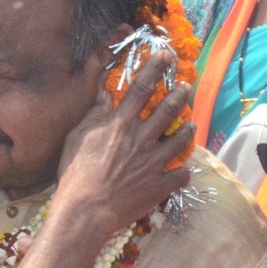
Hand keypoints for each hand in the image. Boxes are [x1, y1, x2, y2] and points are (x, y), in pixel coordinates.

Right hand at [55, 51, 192, 241]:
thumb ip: (93, 116)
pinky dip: (182, 172)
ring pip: (181, 140)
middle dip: (180, 94)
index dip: (155, 69)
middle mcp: (142, 139)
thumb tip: (103, 97)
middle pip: (168, 109)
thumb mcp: (77, 138)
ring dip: (188, 129)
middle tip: (186, 87)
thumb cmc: (75, 174)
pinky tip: (181, 171)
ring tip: (190, 125)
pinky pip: (180, 175)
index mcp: (121, 125)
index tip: (165, 57)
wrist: (87, 211)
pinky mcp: (160, 185)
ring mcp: (154, 162)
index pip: (141, 89)